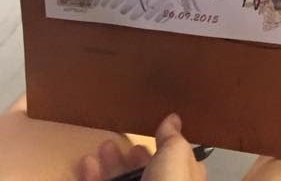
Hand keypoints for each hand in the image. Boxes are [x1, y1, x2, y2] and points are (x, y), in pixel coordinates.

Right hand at [78, 114, 205, 180]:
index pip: (173, 164)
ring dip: (108, 167)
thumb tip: (173, 120)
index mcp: (181, 180)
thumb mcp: (176, 155)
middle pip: (143, 175)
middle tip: (114, 143)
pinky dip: (92, 178)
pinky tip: (86, 166)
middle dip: (127, 158)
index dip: (161, 151)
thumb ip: (172, 138)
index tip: (146, 137)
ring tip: (100, 150)